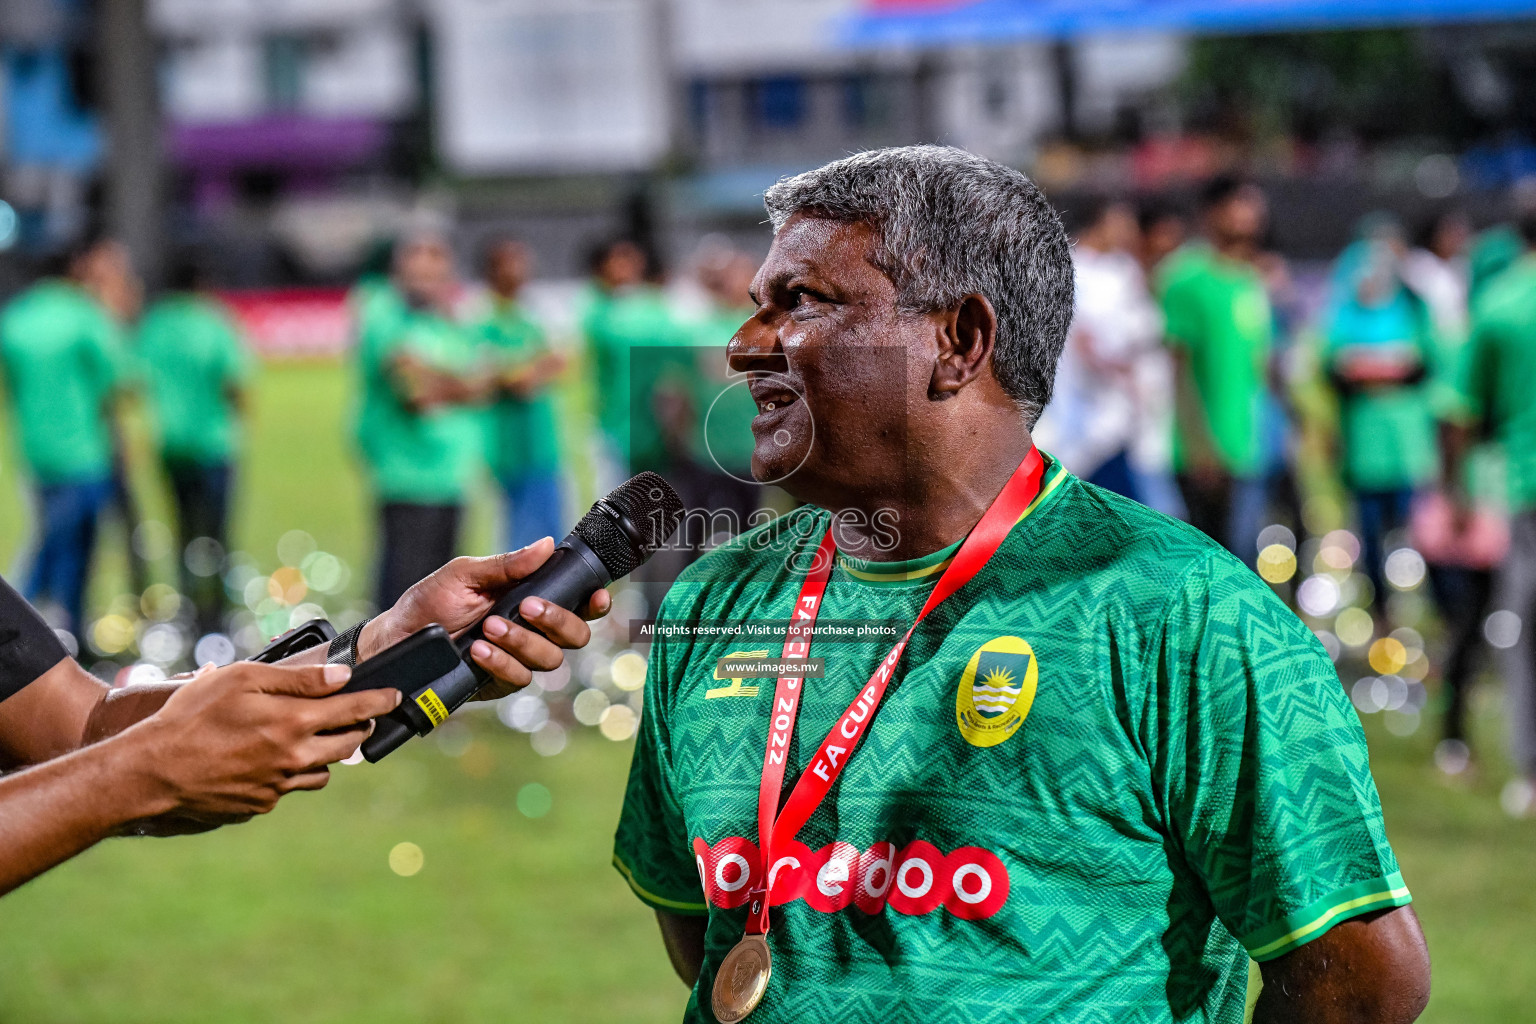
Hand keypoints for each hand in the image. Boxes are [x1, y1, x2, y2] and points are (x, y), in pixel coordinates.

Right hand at [123, 662, 399, 823]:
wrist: (152, 772)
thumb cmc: (192, 717)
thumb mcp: (242, 680)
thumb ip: (296, 679)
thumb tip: (341, 677)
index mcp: (293, 722)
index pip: (354, 710)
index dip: (380, 701)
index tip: (395, 696)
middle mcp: (293, 757)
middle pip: (348, 744)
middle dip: (359, 727)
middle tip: (358, 716)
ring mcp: (278, 786)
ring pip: (321, 771)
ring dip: (324, 753)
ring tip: (307, 736)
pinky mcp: (260, 805)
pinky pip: (288, 788)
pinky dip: (288, 773)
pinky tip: (265, 759)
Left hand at [360, 538, 611, 699]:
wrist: (397, 638)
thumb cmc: (431, 601)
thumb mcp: (466, 574)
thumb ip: (507, 565)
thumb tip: (545, 544)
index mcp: (531, 599)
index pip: (578, 604)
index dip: (595, 602)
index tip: (594, 595)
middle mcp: (533, 630)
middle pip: (576, 635)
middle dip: (558, 620)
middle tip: (527, 606)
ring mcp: (520, 658)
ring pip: (550, 658)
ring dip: (523, 641)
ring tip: (489, 627)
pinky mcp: (501, 683)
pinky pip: (520, 677)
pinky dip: (502, 662)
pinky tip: (478, 651)